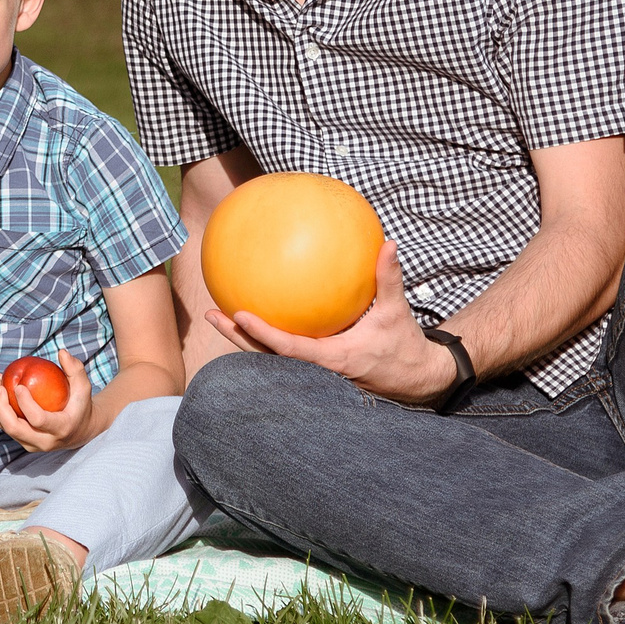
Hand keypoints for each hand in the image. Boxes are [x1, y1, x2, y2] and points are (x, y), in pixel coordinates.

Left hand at [0, 351, 92, 452]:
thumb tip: (61, 352)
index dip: (25, 404)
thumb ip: (75, 369)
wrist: (80, 431)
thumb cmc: (80, 404)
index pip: (38, 419)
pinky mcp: (24, 441)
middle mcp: (45, 442)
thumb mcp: (83, 387)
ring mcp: (33, 444)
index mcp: (61, 429)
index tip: (19, 386)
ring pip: (6, 428)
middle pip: (15, 429)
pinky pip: (6, 426)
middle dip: (1, 407)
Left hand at [204, 244, 457, 404]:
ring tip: (216, 315)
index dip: (262, 334)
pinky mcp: (313, 370)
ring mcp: (312, 374)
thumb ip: (388, 278)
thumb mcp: (398, 311)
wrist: (413, 380)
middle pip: (266, 357)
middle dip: (237, 338)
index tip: (239, 314)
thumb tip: (388, 243)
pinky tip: (248, 314)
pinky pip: (281, 353)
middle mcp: (316, 371)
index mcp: (334, 359)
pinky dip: (261, 337)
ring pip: (269, 359)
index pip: (289, 349)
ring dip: (242, 339)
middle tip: (210, 315)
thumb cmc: (404, 345)